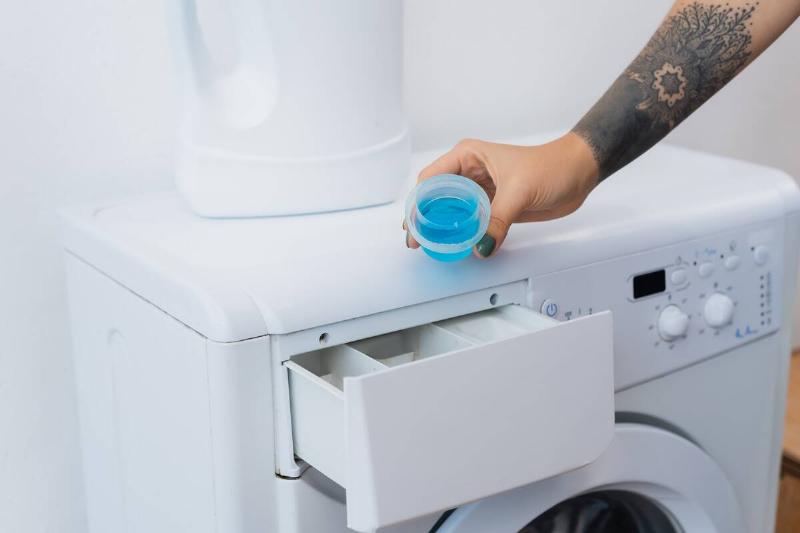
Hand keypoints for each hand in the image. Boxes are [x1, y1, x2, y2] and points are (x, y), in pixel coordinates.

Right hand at [405, 133, 598, 257]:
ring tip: (431, 247)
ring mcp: (479, 190)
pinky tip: (456, 245)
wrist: (578, 173)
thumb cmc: (552, 167)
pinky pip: (468, 221)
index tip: (415, 226)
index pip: (431, 180)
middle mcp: (468, 171)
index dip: (418, 204)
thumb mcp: (520, 191)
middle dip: (424, 219)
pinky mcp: (491, 205)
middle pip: (434, 197)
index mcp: (467, 156)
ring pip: (449, 210)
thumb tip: (481, 246)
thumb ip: (498, 220)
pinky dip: (460, 233)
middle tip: (416, 242)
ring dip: (441, 228)